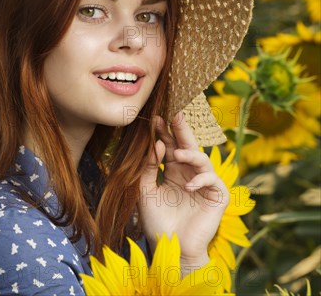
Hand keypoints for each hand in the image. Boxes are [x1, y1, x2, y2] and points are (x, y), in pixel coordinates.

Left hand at [138, 114, 228, 272]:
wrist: (169, 248)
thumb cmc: (156, 222)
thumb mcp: (145, 191)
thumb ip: (148, 169)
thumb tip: (157, 145)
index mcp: (173, 172)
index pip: (169, 147)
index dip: (164, 133)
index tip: (154, 119)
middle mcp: (189, 174)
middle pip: (188, 147)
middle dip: (182, 130)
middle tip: (176, 113)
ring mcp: (204, 185)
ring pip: (203, 160)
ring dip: (191, 154)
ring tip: (177, 153)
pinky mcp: (217, 197)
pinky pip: (214, 181)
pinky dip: (202, 180)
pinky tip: (189, 185)